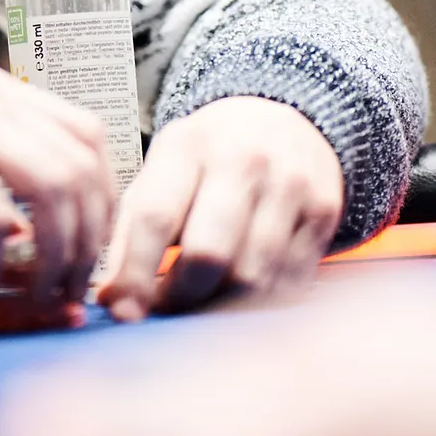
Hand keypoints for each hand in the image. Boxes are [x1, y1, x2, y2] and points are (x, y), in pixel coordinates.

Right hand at [0, 62, 114, 304]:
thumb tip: (33, 257)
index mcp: (3, 93)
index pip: (87, 136)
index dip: (103, 197)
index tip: (91, 249)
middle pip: (81, 168)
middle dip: (88, 241)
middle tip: (69, 292)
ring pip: (54, 190)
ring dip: (54, 259)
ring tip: (32, 299)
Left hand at [95, 97, 342, 320]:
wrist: (285, 122)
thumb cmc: (209, 158)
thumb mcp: (164, 170)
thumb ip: (133, 229)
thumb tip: (111, 299)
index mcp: (188, 145)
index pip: (155, 216)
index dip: (134, 273)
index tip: (120, 311)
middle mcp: (242, 160)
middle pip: (209, 254)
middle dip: (180, 298)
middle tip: (163, 313)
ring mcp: (289, 185)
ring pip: (252, 277)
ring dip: (219, 309)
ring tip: (198, 309)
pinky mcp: (324, 212)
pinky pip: (290, 283)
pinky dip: (260, 306)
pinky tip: (239, 299)